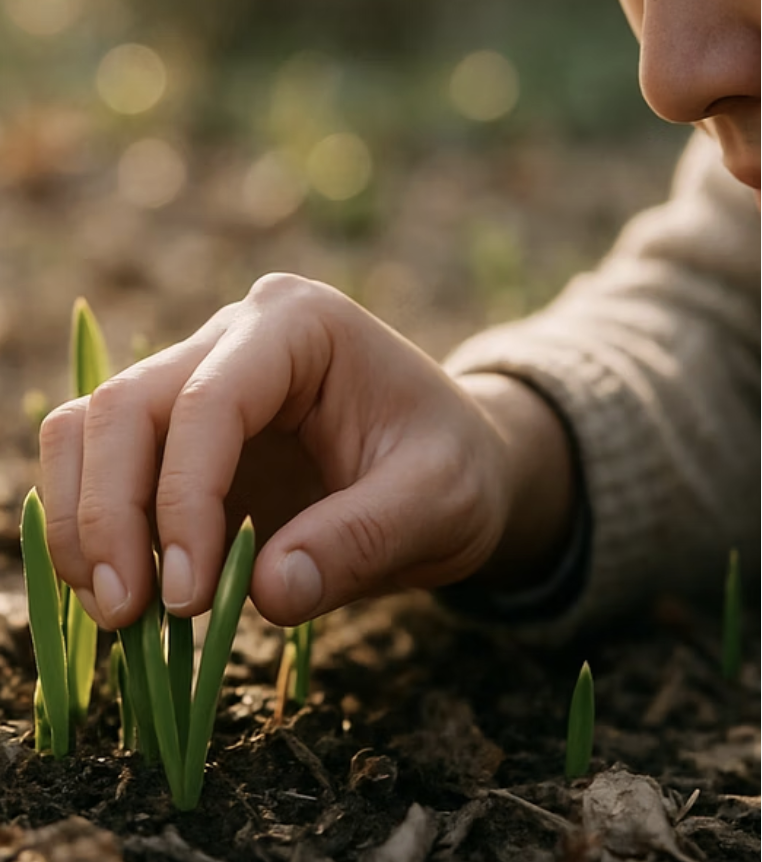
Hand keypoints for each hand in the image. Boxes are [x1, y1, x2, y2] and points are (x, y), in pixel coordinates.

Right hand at [40, 274, 539, 629]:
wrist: (455, 464)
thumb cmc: (455, 468)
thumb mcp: (439, 502)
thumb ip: (359, 541)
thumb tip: (266, 594)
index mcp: (301, 325)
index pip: (211, 402)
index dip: (183, 499)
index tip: (186, 597)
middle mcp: (237, 337)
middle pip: (125, 406)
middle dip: (108, 513)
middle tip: (126, 612)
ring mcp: (203, 380)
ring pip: (94, 428)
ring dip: (84, 520)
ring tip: (117, 610)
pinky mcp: (187, 434)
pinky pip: (108, 464)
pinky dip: (96, 525)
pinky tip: (124, 591)